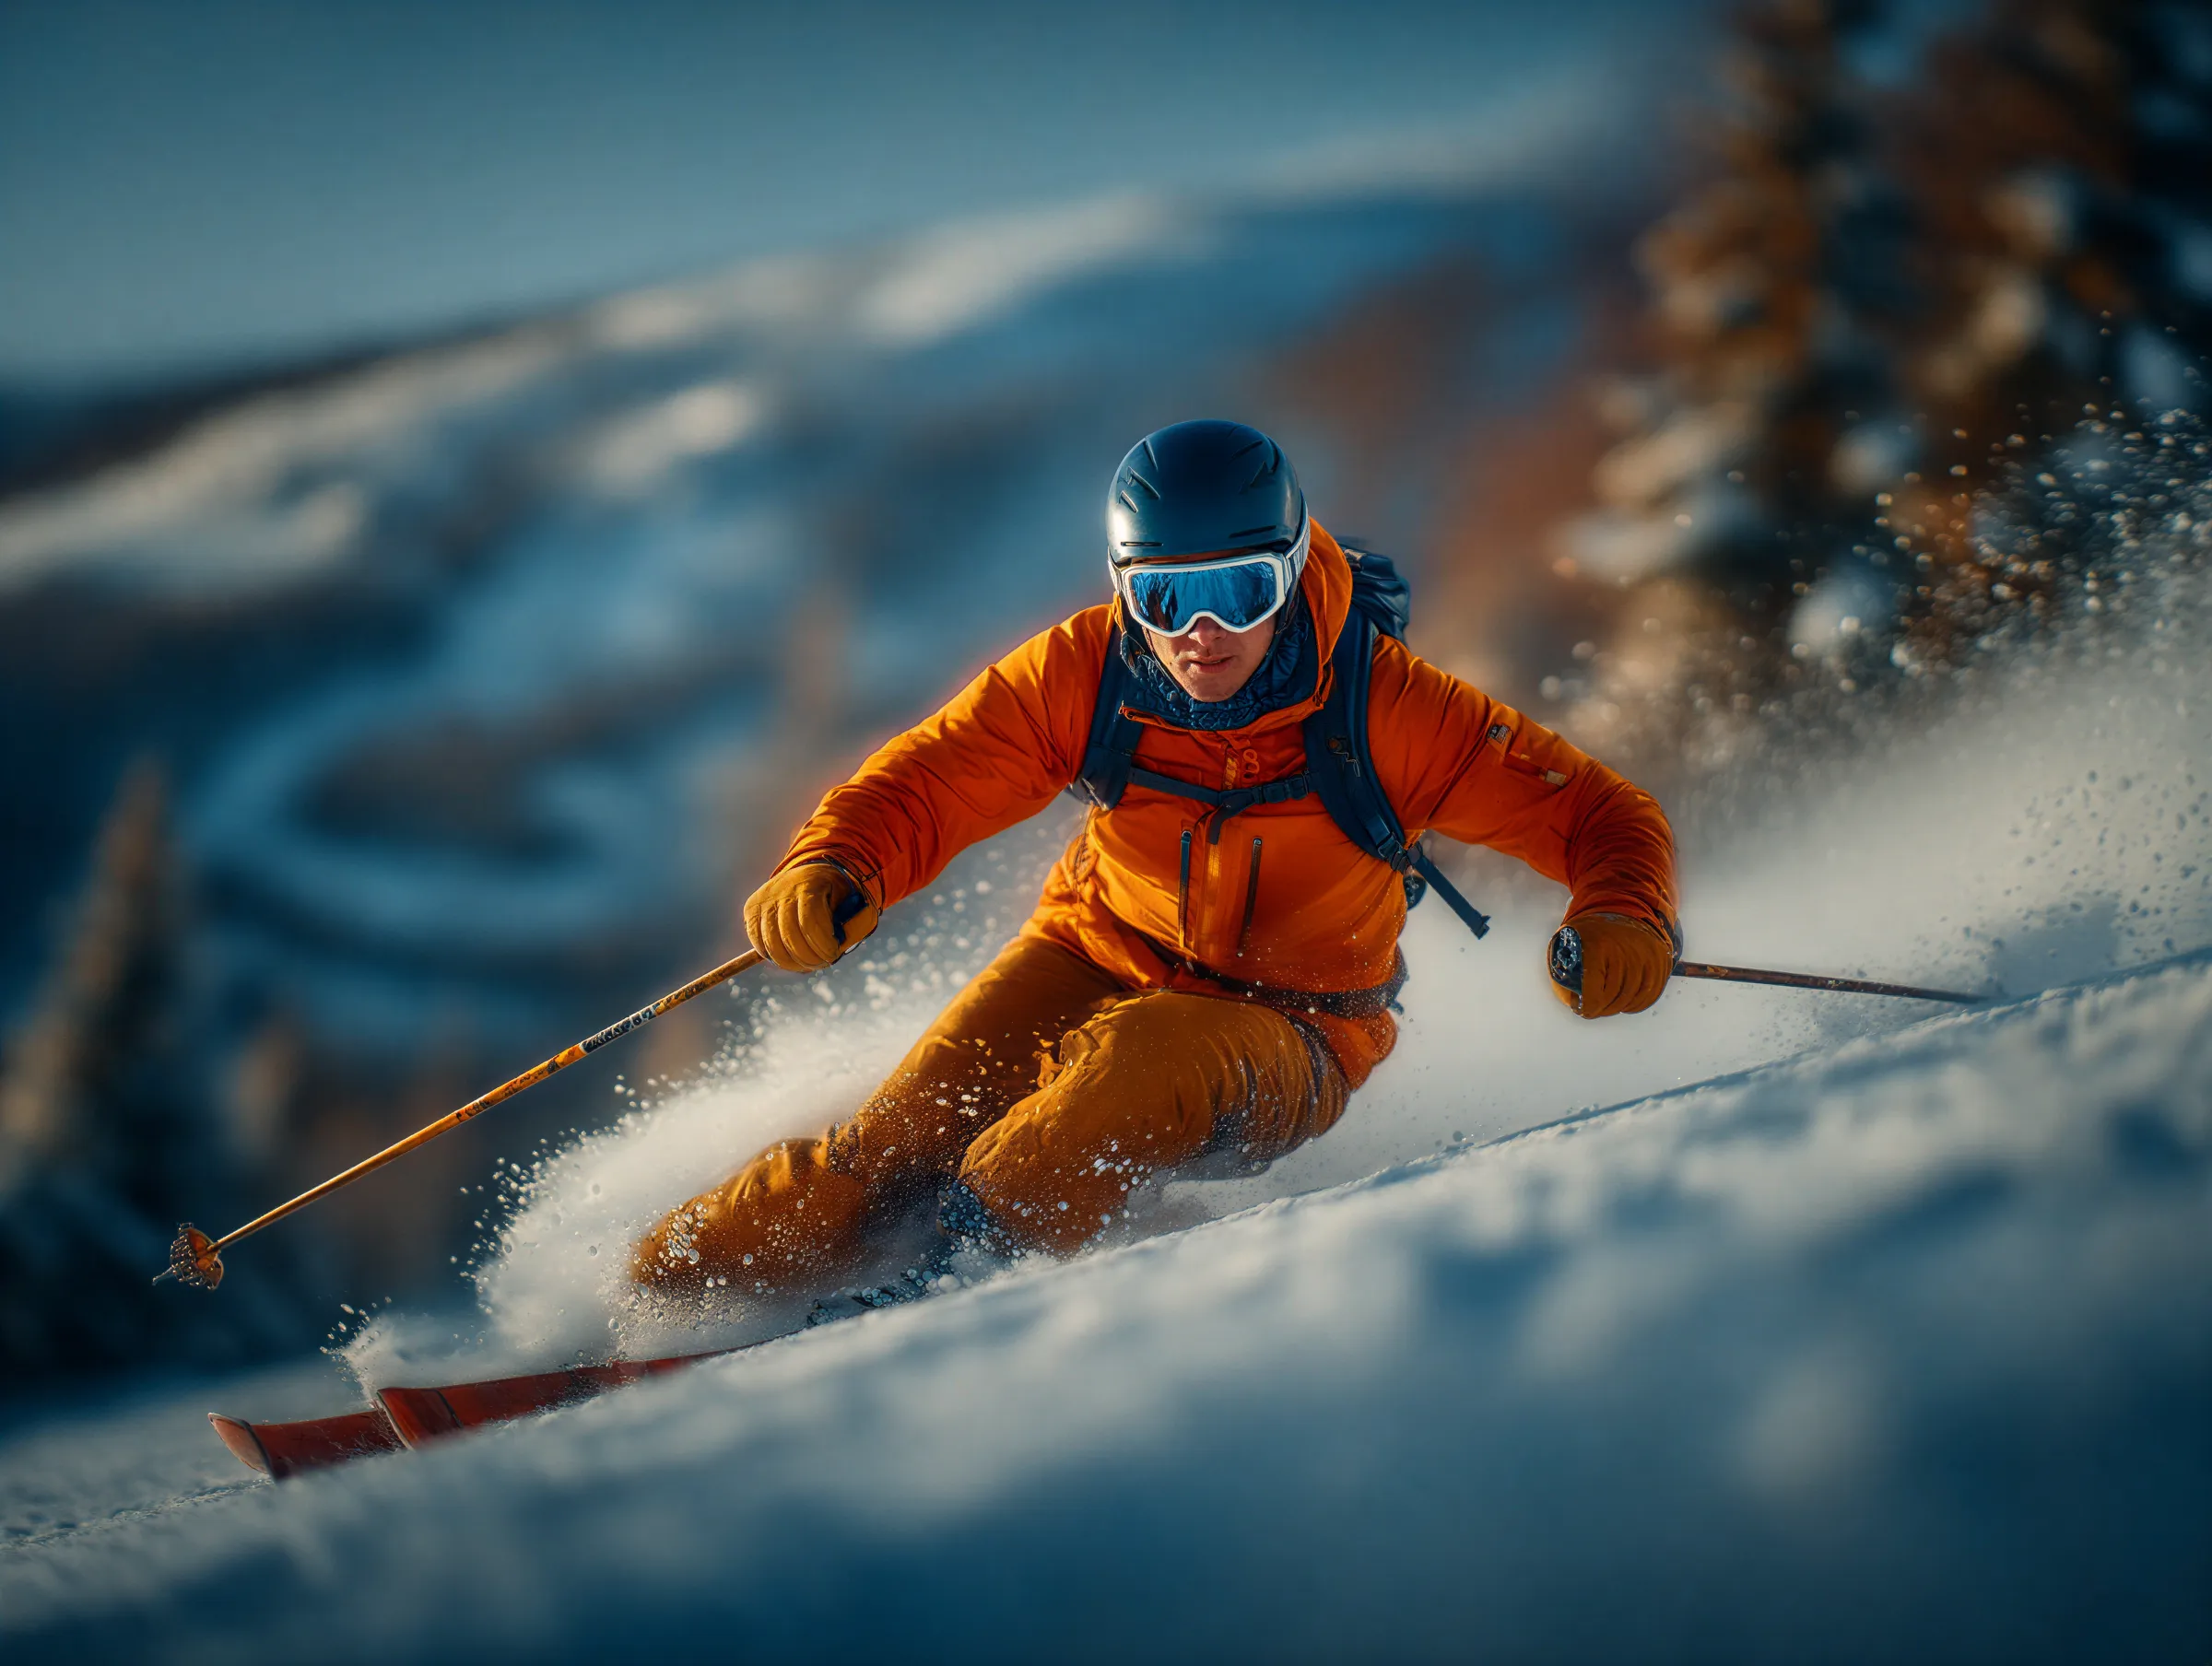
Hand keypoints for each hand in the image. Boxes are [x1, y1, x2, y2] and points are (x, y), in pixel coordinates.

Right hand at [743, 864, 878, 973]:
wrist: (811, 874)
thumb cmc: (835, 895)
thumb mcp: (853, 904)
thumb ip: (851, 927)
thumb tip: (834, 954)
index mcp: (810, 883)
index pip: (810, 922)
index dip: (822, 945)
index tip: (832, 954)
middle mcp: (783, 888)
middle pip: (789, 935)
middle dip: (808, 957)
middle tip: (821, 963)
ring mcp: (764, 898)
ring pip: (771, 942)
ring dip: (790, 962)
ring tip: (806, 964)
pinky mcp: (752, 908)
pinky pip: (757, 940)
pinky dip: (771, 955)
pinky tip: (788, 956)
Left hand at [1548, 912, 1674, 1017]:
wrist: (1625, 907)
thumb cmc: (1593, 929)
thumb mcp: (1570, 939)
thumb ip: (1565, 967)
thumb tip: (1568, 998)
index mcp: (1598, 948)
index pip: (1594, 992)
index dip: (1587, 1006)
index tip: (1582, 1009)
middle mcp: (1625, 953)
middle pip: (1613, 997)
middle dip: (1600, 1008)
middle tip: (1593, 1009)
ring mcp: (1646, 958)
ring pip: (1632, 998)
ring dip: (1618, 1007)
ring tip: (1607, 1005)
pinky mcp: (1661, 962)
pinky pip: (1650, 994)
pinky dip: (1636, 1004)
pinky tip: (1625, 1003)